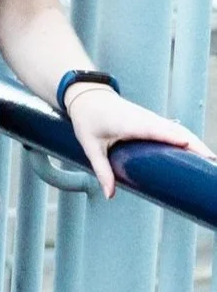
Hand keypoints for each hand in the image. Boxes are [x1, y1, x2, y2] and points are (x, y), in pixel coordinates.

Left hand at [64, 84, 214, 199]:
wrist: (87, 96)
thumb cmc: (88, 120)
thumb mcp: (91, 146)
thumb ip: (102, 170)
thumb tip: (110, 195)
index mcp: (128, 123)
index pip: (153, 130)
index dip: (171, 136)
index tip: (187, 145)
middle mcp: (144, 119)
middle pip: (174, 130)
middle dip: (193, 144)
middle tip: (211, 161)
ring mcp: (151, 118)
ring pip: (179, 129)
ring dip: (195, 143)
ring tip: (211, 161)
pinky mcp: (154, 120)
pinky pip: (175, 129)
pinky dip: (189, 139)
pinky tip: (200, 152)